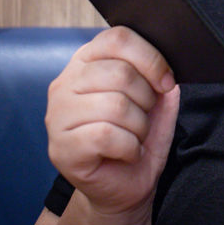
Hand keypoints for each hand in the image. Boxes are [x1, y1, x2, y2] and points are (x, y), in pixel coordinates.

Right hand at [45, 26, 180, 217]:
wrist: (123, 186)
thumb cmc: (135, 140)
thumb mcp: (155, 103)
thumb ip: (159, 78)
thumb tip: (165, 68)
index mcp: (87, 62)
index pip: (118, 38)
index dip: (150, 58)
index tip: (166, 82)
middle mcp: (65, 84)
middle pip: (120, 72)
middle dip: (146, 100)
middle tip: (144, 118)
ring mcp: (58, 116)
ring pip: (115, 105)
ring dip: (139, 127)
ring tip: (134, 137)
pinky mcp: (60, 148)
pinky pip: (106, 136)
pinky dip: (129, 147)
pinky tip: (126, 153)